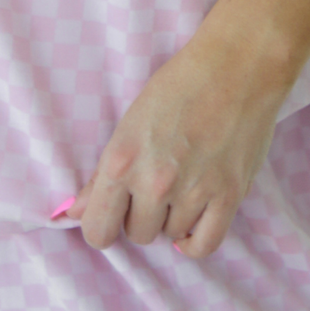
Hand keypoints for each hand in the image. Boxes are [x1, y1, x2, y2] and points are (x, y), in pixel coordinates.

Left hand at [57, 24, 288, 258]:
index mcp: (122, 160)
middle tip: (154, 184)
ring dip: (171, 217)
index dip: (102, 226)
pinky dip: (195, 239)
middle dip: (141, 215)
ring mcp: (193, 192)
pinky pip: (204, 245)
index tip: (112, 215)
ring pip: (169, 235)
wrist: (236, 66)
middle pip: (136, 234)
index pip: (97, 230)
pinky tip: (193, 219)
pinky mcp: (229, 196)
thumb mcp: (130, 122)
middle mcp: (154, 183)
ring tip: (180, 183)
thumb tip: (73, 212)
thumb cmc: (179, 85)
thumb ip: (103, 174)